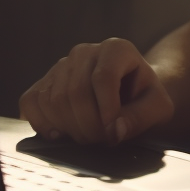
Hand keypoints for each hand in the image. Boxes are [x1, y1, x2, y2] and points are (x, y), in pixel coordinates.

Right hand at [19, 38, 174, 144]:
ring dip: (69, 128)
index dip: (106, 110)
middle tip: (102, 140)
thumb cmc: (144, 99)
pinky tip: (60, 132)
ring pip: (53, 99)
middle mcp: (86, 52)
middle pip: (76, 92)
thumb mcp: (158, 107)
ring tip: (88, 136)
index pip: (103, 77)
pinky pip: (31, 102)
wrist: (130, 95)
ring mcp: (62, 65)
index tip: (113, 134)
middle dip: (88, 125)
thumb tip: (115, 130)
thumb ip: (142, 117)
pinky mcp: (44, 82)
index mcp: (117, 49)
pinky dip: (42, 123)